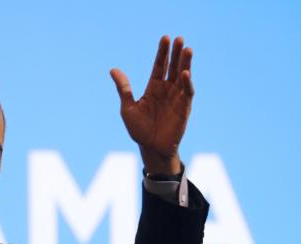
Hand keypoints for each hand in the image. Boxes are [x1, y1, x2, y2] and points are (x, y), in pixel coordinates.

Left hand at [110, 35, 193, 173]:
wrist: (151, 148)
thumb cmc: (139, 130)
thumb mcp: (127, 108)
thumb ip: (123, 89)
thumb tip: (113, 69)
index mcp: (153, 88)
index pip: (159, 66)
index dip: (162, 52)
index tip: (165, 38)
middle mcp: (167, 90)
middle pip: (173, 67)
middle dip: (176, 53)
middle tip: (178, 38)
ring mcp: (176, 98)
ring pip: (182, 77)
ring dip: (185, 63)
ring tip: (187, 49)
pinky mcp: (184, 108)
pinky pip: (187, 93)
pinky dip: (186, 83)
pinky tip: (185, 73)